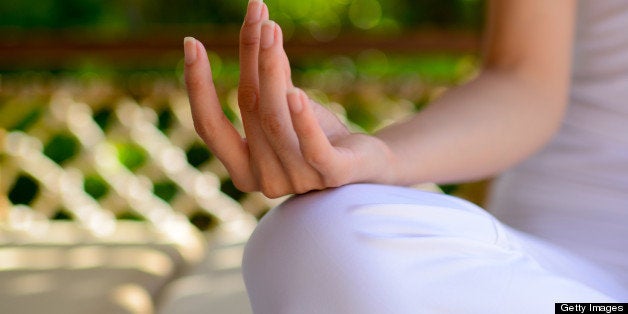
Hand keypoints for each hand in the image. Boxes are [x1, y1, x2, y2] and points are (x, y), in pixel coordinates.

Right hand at [184, 0, 393, 197]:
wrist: (370, 166)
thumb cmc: (322, 138)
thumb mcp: (290, 107)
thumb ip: (273, 78)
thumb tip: (261, 28)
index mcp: (243, 170)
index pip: (209, 128)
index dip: (198, 86)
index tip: (191, 42)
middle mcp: (265, 181)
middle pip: (249, 110)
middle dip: (251, 57)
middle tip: (257, 14)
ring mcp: (298, 180)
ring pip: (275, 121)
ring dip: (271, 71)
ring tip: (271, 29)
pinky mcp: (332, 175)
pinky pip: (312, 147)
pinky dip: (302, 120)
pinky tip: (296, 91)